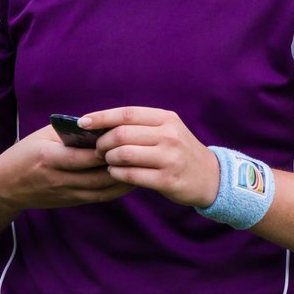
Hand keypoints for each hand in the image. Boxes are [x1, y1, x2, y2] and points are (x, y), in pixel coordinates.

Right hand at [0, 123, 133, 210]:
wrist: (5, 187)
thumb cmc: (24, 154)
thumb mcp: (42, 136)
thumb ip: (69, 131)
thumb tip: (100, 124)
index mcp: (49, 158)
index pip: (82, 157)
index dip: (104, 150)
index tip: (124, 140)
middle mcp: (58, 179)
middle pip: (97, 176)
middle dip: (121, 166)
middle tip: (142, 154)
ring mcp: (66, 194)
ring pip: (102, 190)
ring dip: (124, 179)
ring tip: (142, 166)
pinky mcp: (72, 201)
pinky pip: (99, 197)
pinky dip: (117, 189)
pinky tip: (131, 178)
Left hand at [82, 107, 220, 207]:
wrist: (210, 176)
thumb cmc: (179, 151)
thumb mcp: (168, 130)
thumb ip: (140, 126)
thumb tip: (101, 126)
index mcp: (166, 118)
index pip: (127, 113)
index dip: (101, 117)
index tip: (82, 122)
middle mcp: (168, 135)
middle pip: (122, 134)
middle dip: (103, 142)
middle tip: (97, 149)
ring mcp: (169, 158)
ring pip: (124, 154)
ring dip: (109, 159)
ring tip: (107, 161)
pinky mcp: (167, 180)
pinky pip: (131, 175)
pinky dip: (116, 173)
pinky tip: (115, 173)